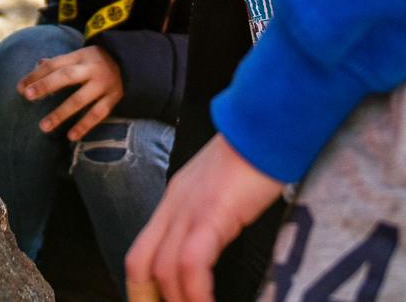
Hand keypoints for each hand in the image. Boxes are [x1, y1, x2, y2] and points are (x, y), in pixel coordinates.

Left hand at [19, 44, 123, 140]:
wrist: (132, 61)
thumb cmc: (98, 61)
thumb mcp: (80, 56)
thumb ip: (60, 62)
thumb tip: (38, 64)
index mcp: (80, 56)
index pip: (54, 64)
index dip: (36, 75)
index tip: (20, 88)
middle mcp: (91, 68)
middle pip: (66, 76)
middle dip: (46, 86)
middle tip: (27, 96)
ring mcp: (103, 84)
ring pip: (80, 99)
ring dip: (61, 113)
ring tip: (44, 126)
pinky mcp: (114, 98)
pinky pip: (98, 113)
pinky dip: (85, 125)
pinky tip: (71, 136)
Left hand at [125, 133, 283, 301]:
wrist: (265, 123)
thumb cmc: (254, 152)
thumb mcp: (223, 187)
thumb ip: (213, 214)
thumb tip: (217, 246)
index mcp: (175, 198)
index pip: (143, 251)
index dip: (144, 288)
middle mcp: (174, 204)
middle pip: (140, 264)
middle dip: (150, 299)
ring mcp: (189, 208)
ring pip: (162, 270)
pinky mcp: (211, 213)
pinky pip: (191, 265)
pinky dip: (196, 294)